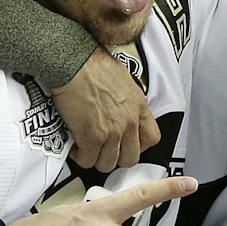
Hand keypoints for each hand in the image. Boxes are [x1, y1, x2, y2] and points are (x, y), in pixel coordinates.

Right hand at [52, 48, 159, 172]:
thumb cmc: (93, 65)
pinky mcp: (92, 137)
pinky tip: (75, 145)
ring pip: (108, 163)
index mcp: (138, 106)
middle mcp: (129, 121)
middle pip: (130, 158)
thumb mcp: (122, 81)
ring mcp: (112, 131)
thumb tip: (119, 109)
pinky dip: (80, 156)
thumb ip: (126, 101)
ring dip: (96, 158)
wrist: (75, 63)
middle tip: (104, 149)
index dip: (139, 146)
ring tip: (87, 148)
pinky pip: (88, 160)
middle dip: (116, 157)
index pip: (152, 138)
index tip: (127, 144)